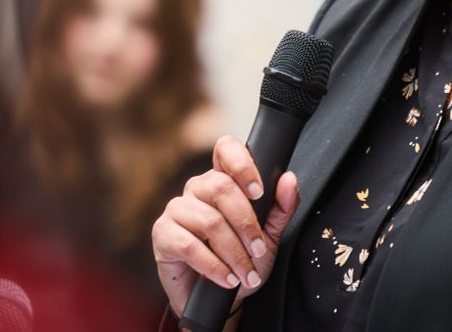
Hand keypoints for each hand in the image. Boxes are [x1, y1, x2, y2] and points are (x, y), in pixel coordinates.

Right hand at [151, 135, 299, 316]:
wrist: (217, 301)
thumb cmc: (241, 261)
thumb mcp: (268, 237)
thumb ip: (280, 208)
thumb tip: (289, 180)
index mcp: (222, 180)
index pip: (226, 150)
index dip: (242, 164)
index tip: (259, 192)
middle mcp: (197, 188)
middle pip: (221, 187)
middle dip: (246, 223)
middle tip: (259, 250)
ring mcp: (177, 209)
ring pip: (209, 221)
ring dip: (234, 252)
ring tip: (246, 273)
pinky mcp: (162, 234)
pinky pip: (189, 245)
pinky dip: (214, 266)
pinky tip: (227, 279)